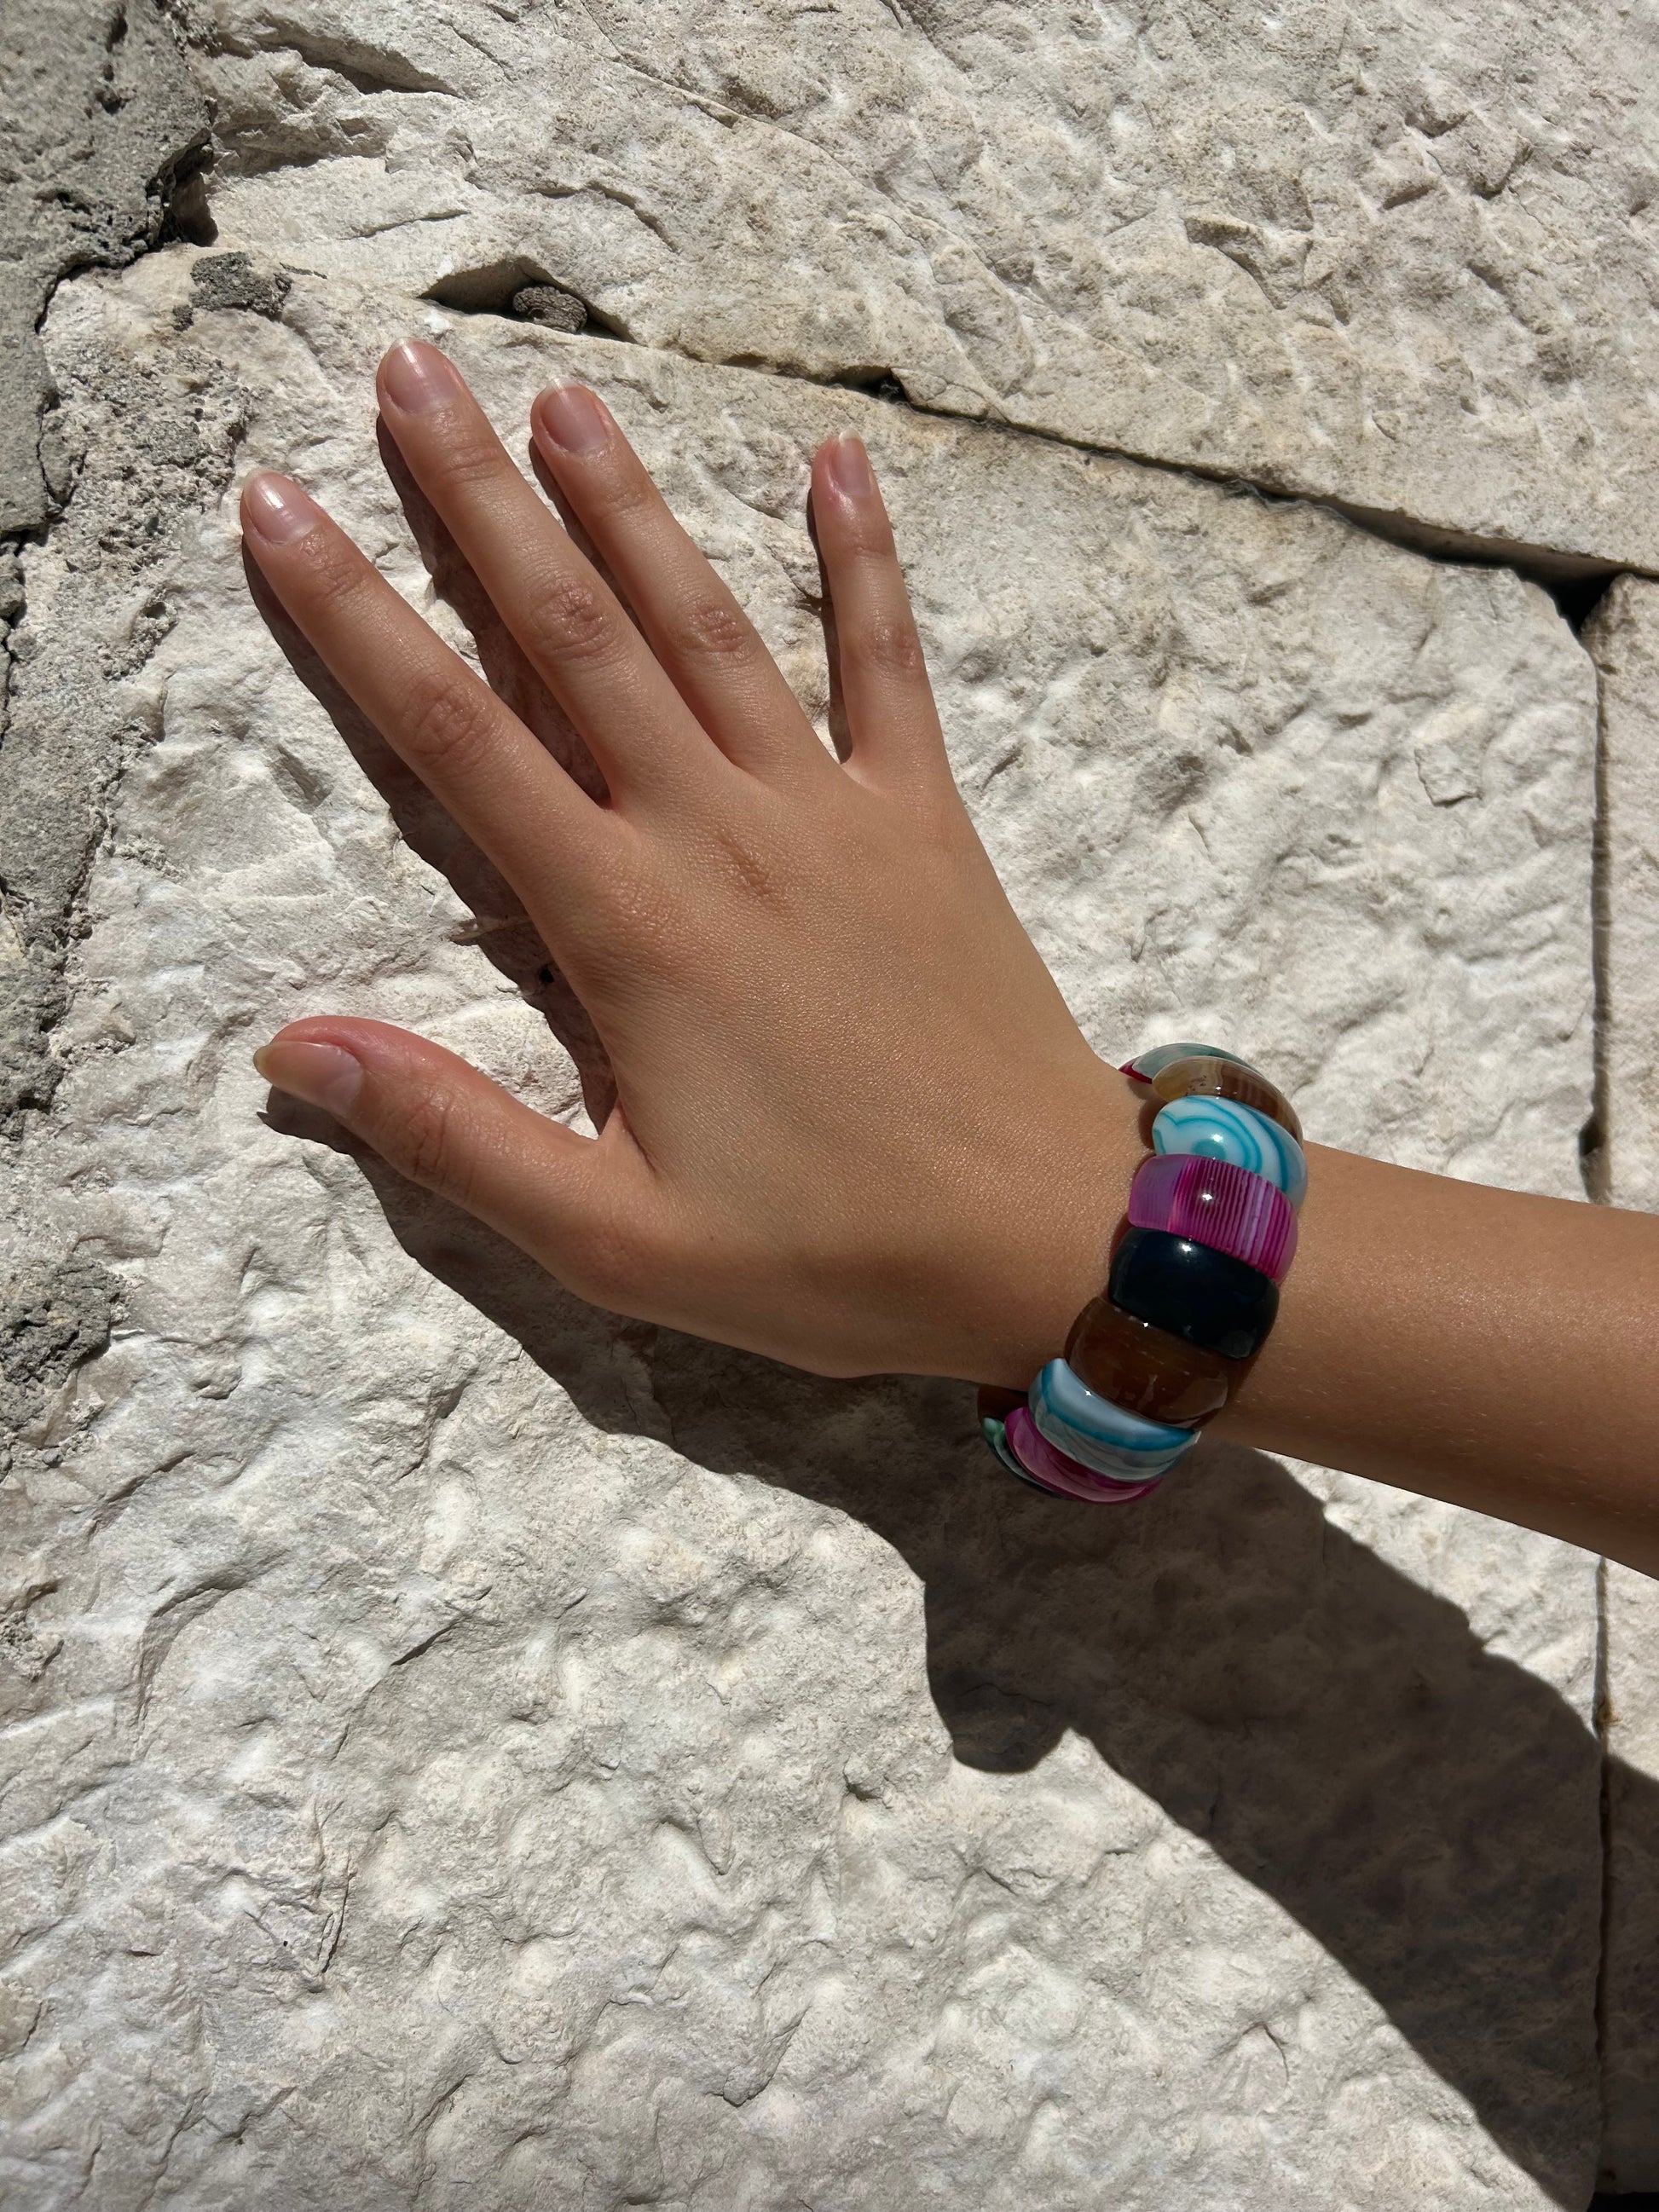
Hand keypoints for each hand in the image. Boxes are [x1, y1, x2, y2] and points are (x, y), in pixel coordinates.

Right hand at [244, 342, 1137, 1384]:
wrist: (1051, 1237)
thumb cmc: (835, 1255)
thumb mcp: (619, 1240)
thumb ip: (454, 1136)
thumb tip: (293, 1048)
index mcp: (629, 927)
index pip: (459, 740)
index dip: (356, 619)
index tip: (284, 509)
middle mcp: (721, 833)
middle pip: (572, 636)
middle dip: (478, 500)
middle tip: (410, 373)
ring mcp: (833, 812)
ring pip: (707, 624)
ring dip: (627, 505)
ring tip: (561, 395)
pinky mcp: (927, 822)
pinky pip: (887, 665)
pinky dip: (863, 563)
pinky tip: (836, 465)